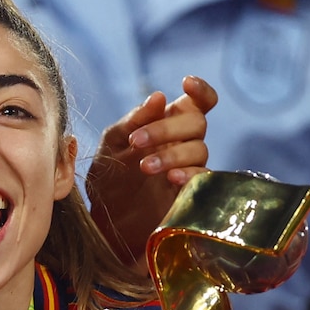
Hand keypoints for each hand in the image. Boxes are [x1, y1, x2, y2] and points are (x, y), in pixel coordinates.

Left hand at [86, 75, 217, 269]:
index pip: (198, 103)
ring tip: (144, 167)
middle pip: (197, 122)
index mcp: (166, 126)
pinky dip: (189, 174)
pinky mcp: (192, 195)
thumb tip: (158, 96)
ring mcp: (190, 169)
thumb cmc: (108, 181)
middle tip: (137, 143)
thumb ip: (133, 121)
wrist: (105, 225)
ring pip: (200, 149)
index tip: (185, 84)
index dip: (200, 90)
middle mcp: (183, 145)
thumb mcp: (111, 146)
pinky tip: (170, 179)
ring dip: (173, 153)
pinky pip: (204, 178)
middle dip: (167, 128)